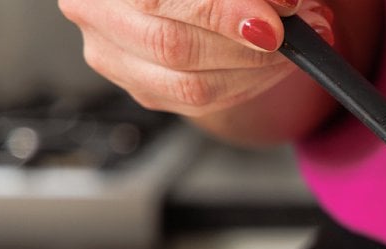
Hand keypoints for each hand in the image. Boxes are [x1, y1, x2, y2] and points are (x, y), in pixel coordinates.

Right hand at [59, 0, 335, 117]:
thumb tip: (289, 5)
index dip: (221, 11)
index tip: (279, 12)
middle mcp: (93, 10)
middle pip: (173, 46)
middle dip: (244, 44)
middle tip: (290, 33)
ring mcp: (111, 55)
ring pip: (190, 85)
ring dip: (255, 70)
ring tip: (292, 48)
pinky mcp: (141, 87)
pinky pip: (201, 101)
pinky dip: (248, 84)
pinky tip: (273, 65)